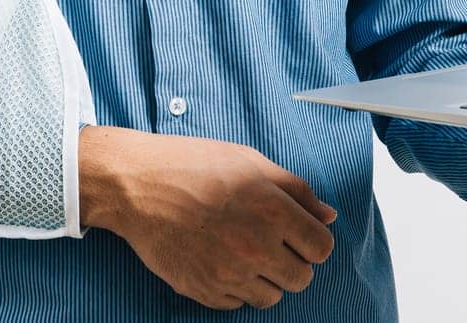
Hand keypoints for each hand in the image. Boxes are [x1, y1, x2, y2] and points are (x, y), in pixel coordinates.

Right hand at [78, 124, 336, 310]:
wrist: (138, 185)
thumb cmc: (193, 165)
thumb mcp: (251, 162)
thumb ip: (296, 190)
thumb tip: (328, 215)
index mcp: (273, 211)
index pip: (322, 248)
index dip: (313, 239)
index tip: (300, 233)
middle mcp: (255, 248)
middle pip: (301, 279)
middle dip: (293, 262)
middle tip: (273, 242)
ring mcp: (228, 275)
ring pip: (271, 297)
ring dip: (266, 278)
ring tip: (245, 251)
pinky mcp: (203, 292)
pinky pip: (237, 304)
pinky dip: (236, 288)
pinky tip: (221, 259)